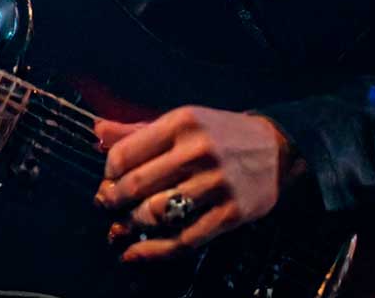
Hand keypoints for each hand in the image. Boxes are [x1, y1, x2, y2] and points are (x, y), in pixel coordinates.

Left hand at [95, 106, 292, 262]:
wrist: (277, 148)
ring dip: (132, 223)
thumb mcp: (181, 121)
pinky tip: (135, 253)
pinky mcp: (232, 214)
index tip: (108, 181)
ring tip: (123, 225)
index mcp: (181, 124)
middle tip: (106, 205)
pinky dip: (154, 250)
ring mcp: (217, 185)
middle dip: (113, 200)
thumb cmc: (218, 134)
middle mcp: (199, 153)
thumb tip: (96, 132)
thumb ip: (137, 130)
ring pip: (157, 213)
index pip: (125, 153)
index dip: (108, 172)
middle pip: (137, 185)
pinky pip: (185, 239)